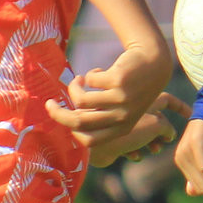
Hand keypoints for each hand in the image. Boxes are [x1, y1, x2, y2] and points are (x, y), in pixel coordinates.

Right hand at [45, 39, 170, 149]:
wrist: (153, 62)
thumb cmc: (132, 88)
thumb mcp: (120, 108)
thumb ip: (99, 118)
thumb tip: (67, 124)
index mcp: (122, 129)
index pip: (88, 140)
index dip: (70, 130)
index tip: (61, 118)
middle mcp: (122, 117)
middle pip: (79, 121)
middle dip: (58, 113)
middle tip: (49, 104)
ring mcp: (121, 99)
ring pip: (81, 99)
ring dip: (75, 86)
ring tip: (81, 79)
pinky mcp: (118, 80)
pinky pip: (90, 80)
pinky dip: (89, 74)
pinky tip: (99, 70)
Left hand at [88, 94, 188, 167]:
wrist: (95, 144)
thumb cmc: (126, 130)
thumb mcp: (154, 125)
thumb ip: (165, 126)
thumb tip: (169, 134)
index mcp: (145, 102)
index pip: (167, 101)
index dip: (180, 107)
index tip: (190, 115)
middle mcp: (134, 110)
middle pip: (155, 119)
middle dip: (162, 132)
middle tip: (165, 142)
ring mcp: (123, 123)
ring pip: (144, 133)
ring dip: (150, 142)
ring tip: (152, 150)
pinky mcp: (114, 136)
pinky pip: (129, 143)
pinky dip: (134, 149)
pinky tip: (134, 155)